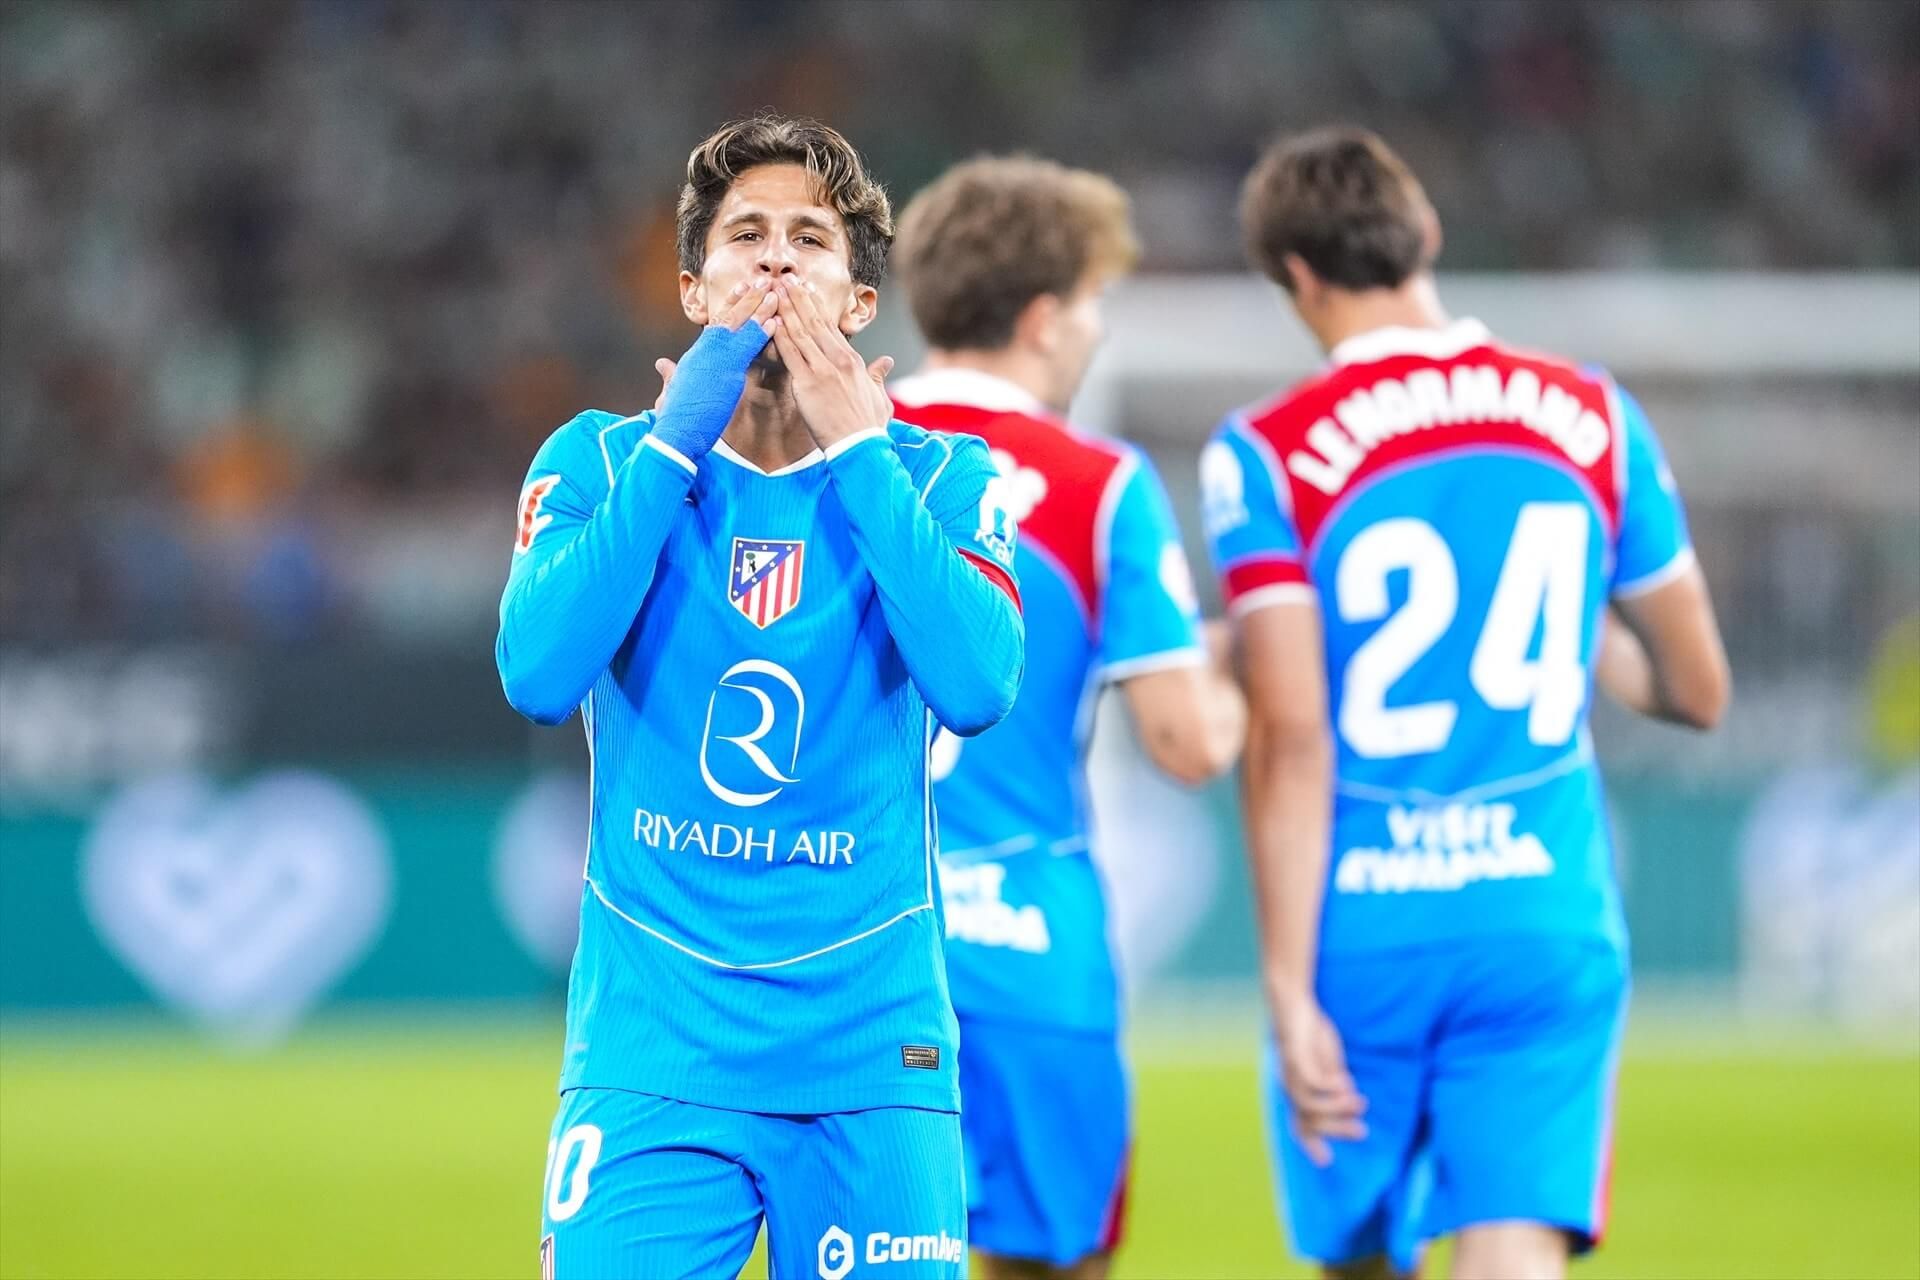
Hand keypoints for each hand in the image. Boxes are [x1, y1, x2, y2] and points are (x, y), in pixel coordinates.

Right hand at [647, 280, 778, 460]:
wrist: (676, 432)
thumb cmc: (675, 416)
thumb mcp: (672, 390)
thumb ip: (670, 374)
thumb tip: (661, 364)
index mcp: (696, 354)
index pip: (717, 324)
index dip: (730, 305)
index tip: (742, 289)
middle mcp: (705, 350)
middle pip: (728, 317)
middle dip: (746, 298)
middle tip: (761, 281)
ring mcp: (715, 356)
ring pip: (739, 325)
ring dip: (758, 307)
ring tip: (774, 291)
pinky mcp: (726, 369)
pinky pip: (749, 345)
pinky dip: (762, 331)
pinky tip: (775, 319)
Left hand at [768, 278, 892, 449]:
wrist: (860, 446)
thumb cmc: (868, 427)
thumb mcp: (880, 397)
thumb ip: (878, 376)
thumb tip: (886, 362)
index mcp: (853, 361)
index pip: (830, 327)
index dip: (815, 307)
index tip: (806, 291)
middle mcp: (838, 359)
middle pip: (815, 322)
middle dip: (799, 298)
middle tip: (786, 279)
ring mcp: (822, 369)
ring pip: (801, 332)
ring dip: (787, 309)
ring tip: (776, 290)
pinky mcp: (807, 383)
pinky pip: (790, 353)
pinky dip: (779, 334)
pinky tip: (770, 320)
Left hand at [1271, 987, 1366, 1166]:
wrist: (1294, 1003)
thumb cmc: (1310, 1033)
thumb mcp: (1326, 1061)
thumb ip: (1335, 1081)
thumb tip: (1348, 1099)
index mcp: (1295, 1089)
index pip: (1300, 1123)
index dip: (1311, 1143)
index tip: (1325, 1161)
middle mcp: (1289, 1085)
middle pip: (1308, 1119)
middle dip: (1336, 1129)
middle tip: (1363, 1132)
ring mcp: (1290, 1072)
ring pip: (1308, 1104)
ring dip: (1336, 1108)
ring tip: (1361, 1104)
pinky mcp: (1294, 1055)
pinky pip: (1311, 1080)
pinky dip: (1330, 1087)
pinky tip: (1347, 1082)